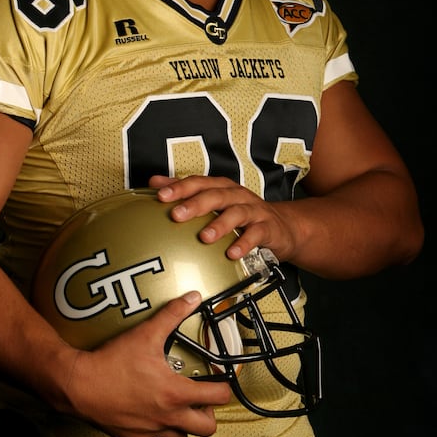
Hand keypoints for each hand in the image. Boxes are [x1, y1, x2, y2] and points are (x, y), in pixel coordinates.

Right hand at [63, 290, 230, 436]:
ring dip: (184, 422)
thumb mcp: (146, 333)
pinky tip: (149, 409)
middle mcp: (167, 417)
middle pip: (207, 427)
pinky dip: (157, 427)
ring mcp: (150, 431)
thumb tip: (191, 299)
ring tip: (177, 403)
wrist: (78, 385)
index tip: (220, 379)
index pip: (218, 397)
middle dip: (209, 412)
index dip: (224, 386)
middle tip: (202, 396)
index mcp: (175, 393)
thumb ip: (173, 315)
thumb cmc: (111, 363)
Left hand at [149, 175, 296, 261]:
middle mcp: (236, 195)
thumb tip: (155, 182)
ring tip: (204, 237)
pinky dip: (244, 243)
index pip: (198, 182)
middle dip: (195, 204)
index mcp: (221, 187)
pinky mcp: (267, 227)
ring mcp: (253, 210)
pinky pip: (256, 234)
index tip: (160, 195)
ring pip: (236, 213)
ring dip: (220, 224)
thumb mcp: (214, 200)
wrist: (282, 226)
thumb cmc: (241, 212)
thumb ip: (185, 191)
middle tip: (176, 214)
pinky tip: (231, 253)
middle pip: (215, 194)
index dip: (179, 187)